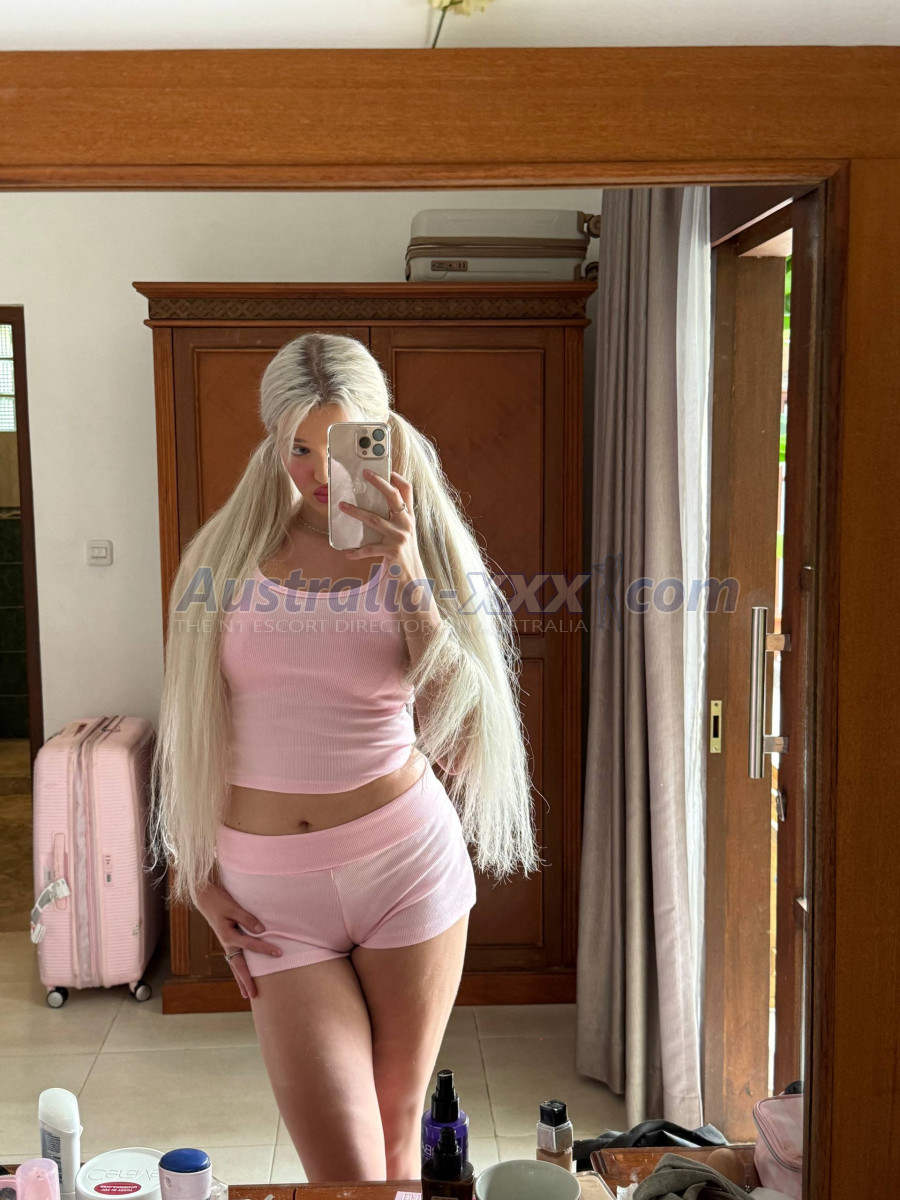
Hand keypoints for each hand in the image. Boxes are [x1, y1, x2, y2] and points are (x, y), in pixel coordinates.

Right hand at [194, 878, 282, 1001]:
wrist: (205, 897)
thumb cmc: (220, 900)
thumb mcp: (233, 907)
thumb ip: (247, 918)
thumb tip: (261, 930)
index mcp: (228, 936)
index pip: (250, 945)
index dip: (265, 949)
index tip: (279, 954)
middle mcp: (226, 943)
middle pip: (238, 966)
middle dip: (246, 981)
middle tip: (254, 996)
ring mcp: (226, 944)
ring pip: (235, 966)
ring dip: (241, 980)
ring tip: (247, 995)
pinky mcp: (227, 940)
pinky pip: (234, 959)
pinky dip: (239, 969)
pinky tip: (242, 975)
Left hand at [337, 469, 423, 588]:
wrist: (413, 580)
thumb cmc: (403, 555)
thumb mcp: (403, 533)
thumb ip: (394, 519)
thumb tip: (375, 504)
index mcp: (409, 517)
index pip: (408, 491)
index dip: (398, 477)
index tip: (387, 468)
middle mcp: (406, 524)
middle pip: (393, 497)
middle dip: (379, 483)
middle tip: (365, 473)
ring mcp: (400, 538)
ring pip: (375, 519)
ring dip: (356, 512)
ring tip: (342, 506)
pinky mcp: (392, 552)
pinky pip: (369, 549)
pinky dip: (357, 551)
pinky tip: (347, 552)